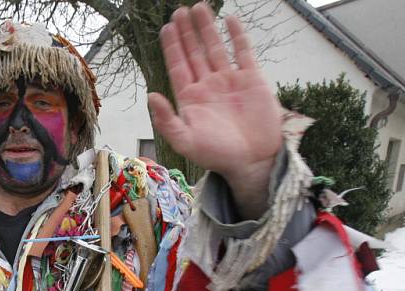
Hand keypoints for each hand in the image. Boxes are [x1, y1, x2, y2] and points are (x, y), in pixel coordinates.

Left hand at [148, 3, 282, 217]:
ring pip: (215, 47)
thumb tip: (151, 95)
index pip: (178, 66)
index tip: (167, 27)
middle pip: (194, 52)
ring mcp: (230, 80)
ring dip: (207, 29)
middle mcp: (208, 85)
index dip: (172, 46)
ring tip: (199, 8)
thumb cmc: (217, 155)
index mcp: (190, 98)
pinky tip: (229, 20)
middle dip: (186, 32)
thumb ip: (167, 120)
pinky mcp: (252, 79)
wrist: (253, 161)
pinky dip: (237, 36)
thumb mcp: (186, 141)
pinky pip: (243, 52)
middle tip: (179, 10)